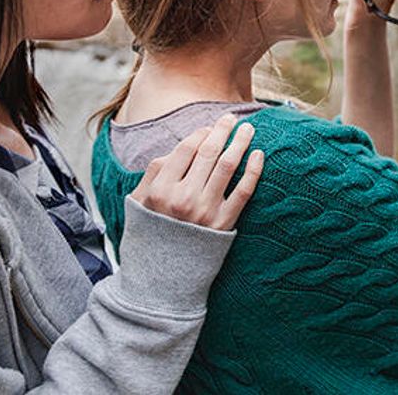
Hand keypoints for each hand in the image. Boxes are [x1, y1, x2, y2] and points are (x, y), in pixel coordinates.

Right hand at [130, 113, 262, 230]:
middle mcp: (183, 199)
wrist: (163, 277)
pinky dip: (253, 170)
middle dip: (222, 130)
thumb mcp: (139, 203)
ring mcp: (205, 211)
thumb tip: (179, 149)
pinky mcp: (224, 224)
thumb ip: (153, 173)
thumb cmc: (152, 234)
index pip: (186, 150)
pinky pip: (244, 191)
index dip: (200, 133)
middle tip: (231, 118)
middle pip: (208, 153)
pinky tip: (258, 154)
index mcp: (160, 190)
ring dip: (240, 142)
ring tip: (248, 129)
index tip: (209, 127)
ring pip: (228, 166)